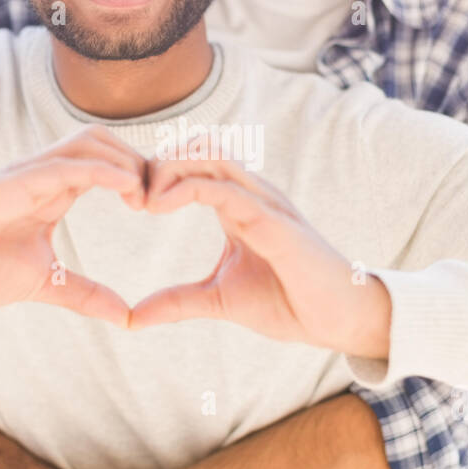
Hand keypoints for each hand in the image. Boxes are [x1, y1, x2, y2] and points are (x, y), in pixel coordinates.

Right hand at [0, 127, 146, 324]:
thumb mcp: (42, 284)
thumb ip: (83, 294)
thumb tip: (124, 316)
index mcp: (49, 189)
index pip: (102, 160)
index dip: (136, 173)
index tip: (161, 204)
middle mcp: (37, 174)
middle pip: (98, 140)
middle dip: (136, 160)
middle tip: (159, 198)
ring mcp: (20, 176)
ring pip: (83, 144)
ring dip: (122, 161)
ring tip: (144, 194)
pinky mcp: (4, 188)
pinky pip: (57, 167)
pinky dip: (95, 171)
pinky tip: (122, 186)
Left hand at [129, 154, 391, 356]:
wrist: (338, 320)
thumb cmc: (289, 303)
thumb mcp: (218, 301)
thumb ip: (176, 302)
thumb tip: (131, 318)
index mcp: (238, 204)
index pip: (193, 164)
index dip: (157, 173)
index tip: (130, 201)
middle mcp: (252, 193)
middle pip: (198, 148)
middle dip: (157, 163)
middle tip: (129, 196)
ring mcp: (264, 201)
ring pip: (209, 157)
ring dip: (168, 169)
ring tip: (142, 199)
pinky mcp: (273, 219)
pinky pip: (224, 188)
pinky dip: (186, 189)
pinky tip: (159, 207)